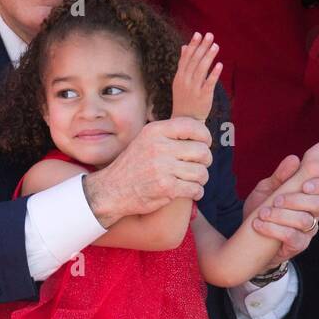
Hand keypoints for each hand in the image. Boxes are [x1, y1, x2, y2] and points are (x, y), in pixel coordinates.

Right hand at [84, 117, 212, 225]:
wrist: (112, 190)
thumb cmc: (132, 165)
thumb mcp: (145, 140)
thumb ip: (168, 134)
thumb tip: (199, 131)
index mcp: (155, 131)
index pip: (193, 127)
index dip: (205, 136)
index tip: (204, 143)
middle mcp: (159, 147)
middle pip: (202, 151)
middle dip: (205, 160)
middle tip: (199, 165)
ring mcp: (163, 168)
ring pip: (201, 172)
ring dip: (201, 178)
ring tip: (194, 179)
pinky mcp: (167, 188)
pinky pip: (196, 188)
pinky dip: (197, 192)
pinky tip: (190, 191)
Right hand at [172, 31, 221, 119]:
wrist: (185, 120)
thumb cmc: (184, 99)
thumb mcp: (180, 81)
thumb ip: (183, 64)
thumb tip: (184, 46)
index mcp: (179, 77)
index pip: (186, 58)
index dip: (193, 45)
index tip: (199, 34)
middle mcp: (185, 81)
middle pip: (194, 61)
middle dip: (202, 47)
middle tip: (210, 35)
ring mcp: (194, 89)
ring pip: (201, 70)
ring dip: (209, 57)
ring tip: (216, 46)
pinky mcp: (203, 97)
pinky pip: (209, 84)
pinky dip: (214, 74)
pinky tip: (220, 65)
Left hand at [243, 153, 318, 264]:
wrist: (249, 236)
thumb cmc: (261, 209)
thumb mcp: (266, 189)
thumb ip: (280, 176)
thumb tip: (294, 159)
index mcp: (310, 195)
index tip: (305, 185)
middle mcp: (313, 212)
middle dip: (297, 200)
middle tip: (276, 200)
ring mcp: (308, 230)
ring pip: (304, 220)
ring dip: (281, 215)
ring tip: (262, 213)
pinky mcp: (298, 244)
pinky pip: (292, 237)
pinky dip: (274, 229)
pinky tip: (259, 225)